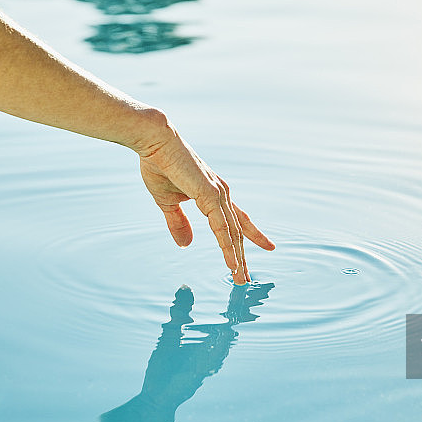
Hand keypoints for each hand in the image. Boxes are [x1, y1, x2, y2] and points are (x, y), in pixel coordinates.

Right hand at [136, 123, 274, 284]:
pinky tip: (232, 264)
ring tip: (240, 279)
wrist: (154, 142)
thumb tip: (187, 246)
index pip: (237, 220)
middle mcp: (221, 194)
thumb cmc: (159, 166)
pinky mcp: (210, 196)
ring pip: (233, 234)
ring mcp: (218, 195)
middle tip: (248, 279)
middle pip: (238, 232)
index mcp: (213, 193)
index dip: (252, 235)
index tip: (268, 247)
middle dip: (244, 256)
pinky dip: (228, 248)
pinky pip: (222, 229)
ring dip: (237, 259)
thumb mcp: (167, 202)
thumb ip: (178, 223)